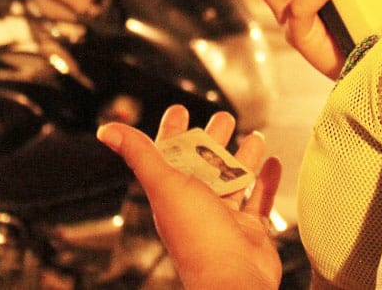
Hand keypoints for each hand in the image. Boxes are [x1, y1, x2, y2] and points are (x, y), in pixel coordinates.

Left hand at [98, 106, 282, 289]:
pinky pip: (259, 200)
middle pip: (206, 164)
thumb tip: (107, 130)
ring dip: (244, 156)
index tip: (180, 109)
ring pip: (235, 179)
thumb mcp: (165, 185)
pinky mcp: (249, 230)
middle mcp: (197, 204)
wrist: (233, 279)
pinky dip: (268, 181)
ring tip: (255, 136)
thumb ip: (140, 155)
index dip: (173, 131)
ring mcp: (224, 218)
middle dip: (214, 138)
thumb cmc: (197, 237)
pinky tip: (274, 163)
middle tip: (224, 117)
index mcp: (173, 192)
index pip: (170, 154)